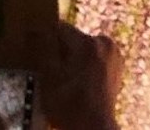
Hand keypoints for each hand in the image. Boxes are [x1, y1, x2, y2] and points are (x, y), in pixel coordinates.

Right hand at [26, 14, 121, 129]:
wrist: (93, 127)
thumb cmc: (69, 105)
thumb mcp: (49, 77)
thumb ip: (43, 49)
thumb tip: (34, 29)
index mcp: (89, 43)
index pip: (60, 28)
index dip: (44, 36)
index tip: (32, 44)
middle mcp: (105, 42)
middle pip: (73, 38)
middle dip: (59, 50)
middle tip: (47, 69)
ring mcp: (114, 54)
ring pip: (83, 48)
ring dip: (71, 58)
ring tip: (62, 78)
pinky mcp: (117, 66)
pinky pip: (94, 58)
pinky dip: (84, 65)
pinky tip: (76, 82)